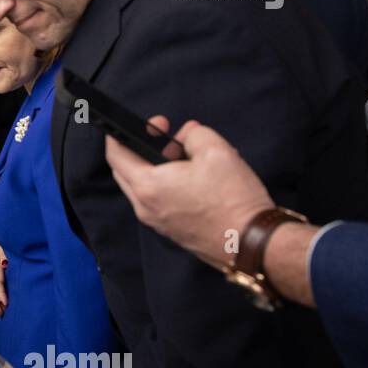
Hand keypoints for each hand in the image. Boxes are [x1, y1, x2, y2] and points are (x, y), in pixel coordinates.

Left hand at [104, 116, 271, 268]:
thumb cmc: (233, 200)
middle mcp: (145, 207)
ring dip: (160, 165)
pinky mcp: (171, 230)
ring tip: (190, 152)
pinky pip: (159, 201)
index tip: (150, 124)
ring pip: (145, 186)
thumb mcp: (217, 151)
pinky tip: (196, 174)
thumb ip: (195, 134)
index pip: (115, 155)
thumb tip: (188, 135)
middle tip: (170, 135)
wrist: (252, 243)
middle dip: (144, 147)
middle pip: (127, 170)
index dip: (124, 133)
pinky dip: (169, 183)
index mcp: (147, 186)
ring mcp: (157, 222)